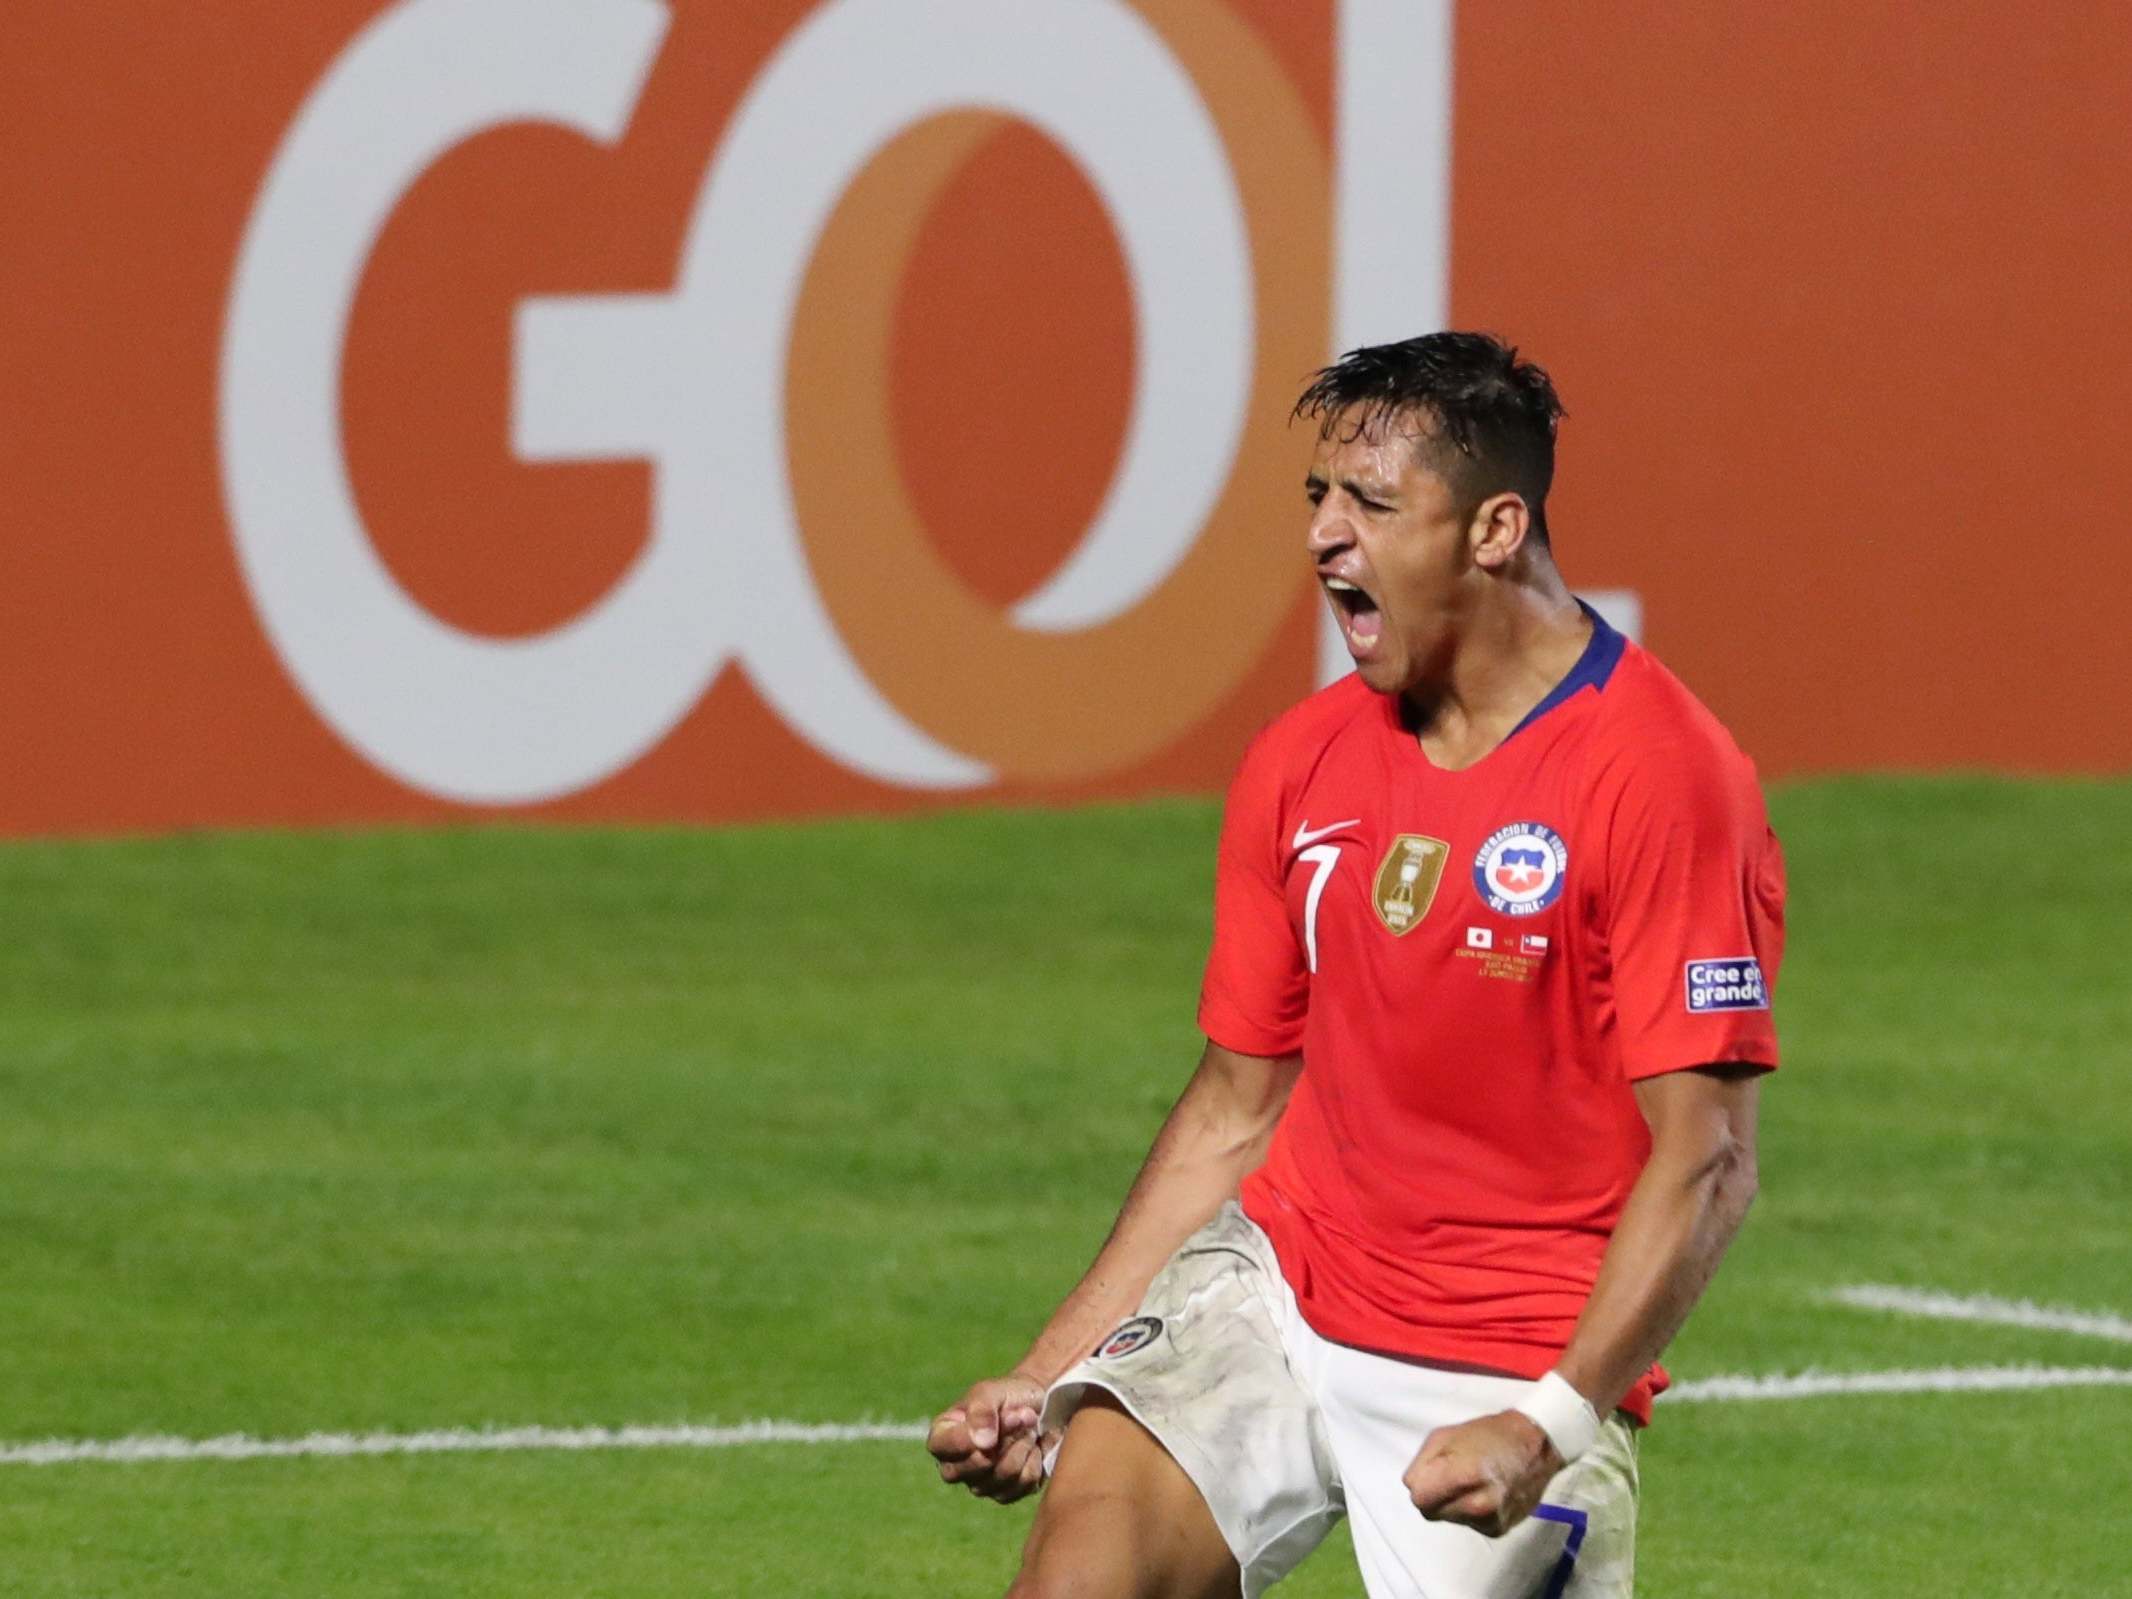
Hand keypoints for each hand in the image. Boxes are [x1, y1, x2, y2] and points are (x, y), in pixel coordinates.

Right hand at [926, 1373, 1052, 1502]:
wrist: (1037, 1406)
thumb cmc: (1005, 1396)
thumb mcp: (990, 1392)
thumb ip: (981, 1412)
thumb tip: (982, 1444)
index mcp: (942, 1438)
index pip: (942, 1448)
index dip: (970, 1436)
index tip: (998, 1416)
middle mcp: (956, 1467)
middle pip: (977, 1468)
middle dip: (1005, 1439)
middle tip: (1019, 1416)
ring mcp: (981, 1484)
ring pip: (1005, 1476)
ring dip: (1023, 1445)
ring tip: (1029, 1427)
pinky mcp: (1008, 1493)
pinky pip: (1025, 1483)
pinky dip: (1036, 1458)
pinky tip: (1035, 1445)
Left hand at [1403, 1410, 1564, 1536]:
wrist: (1534, 1447)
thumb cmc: (1486, 1434)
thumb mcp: (1444, 1436)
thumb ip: (1421, 1464)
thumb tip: (1414, 1487)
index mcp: (1464, 1476)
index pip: (1419, 1499)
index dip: (1421, 1484)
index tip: (1432, 1473)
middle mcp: (1478, 1504)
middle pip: (1430, 1512)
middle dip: (1434, 1495)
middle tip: (1450, 1475)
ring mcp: (1490, 1520)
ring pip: (1447, 1518)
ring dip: (1451, 1503)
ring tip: (1470, 1481)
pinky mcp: (1498, 1530)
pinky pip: (1467, 1523)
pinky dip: (1468, 1511)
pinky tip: (1483, 1492)